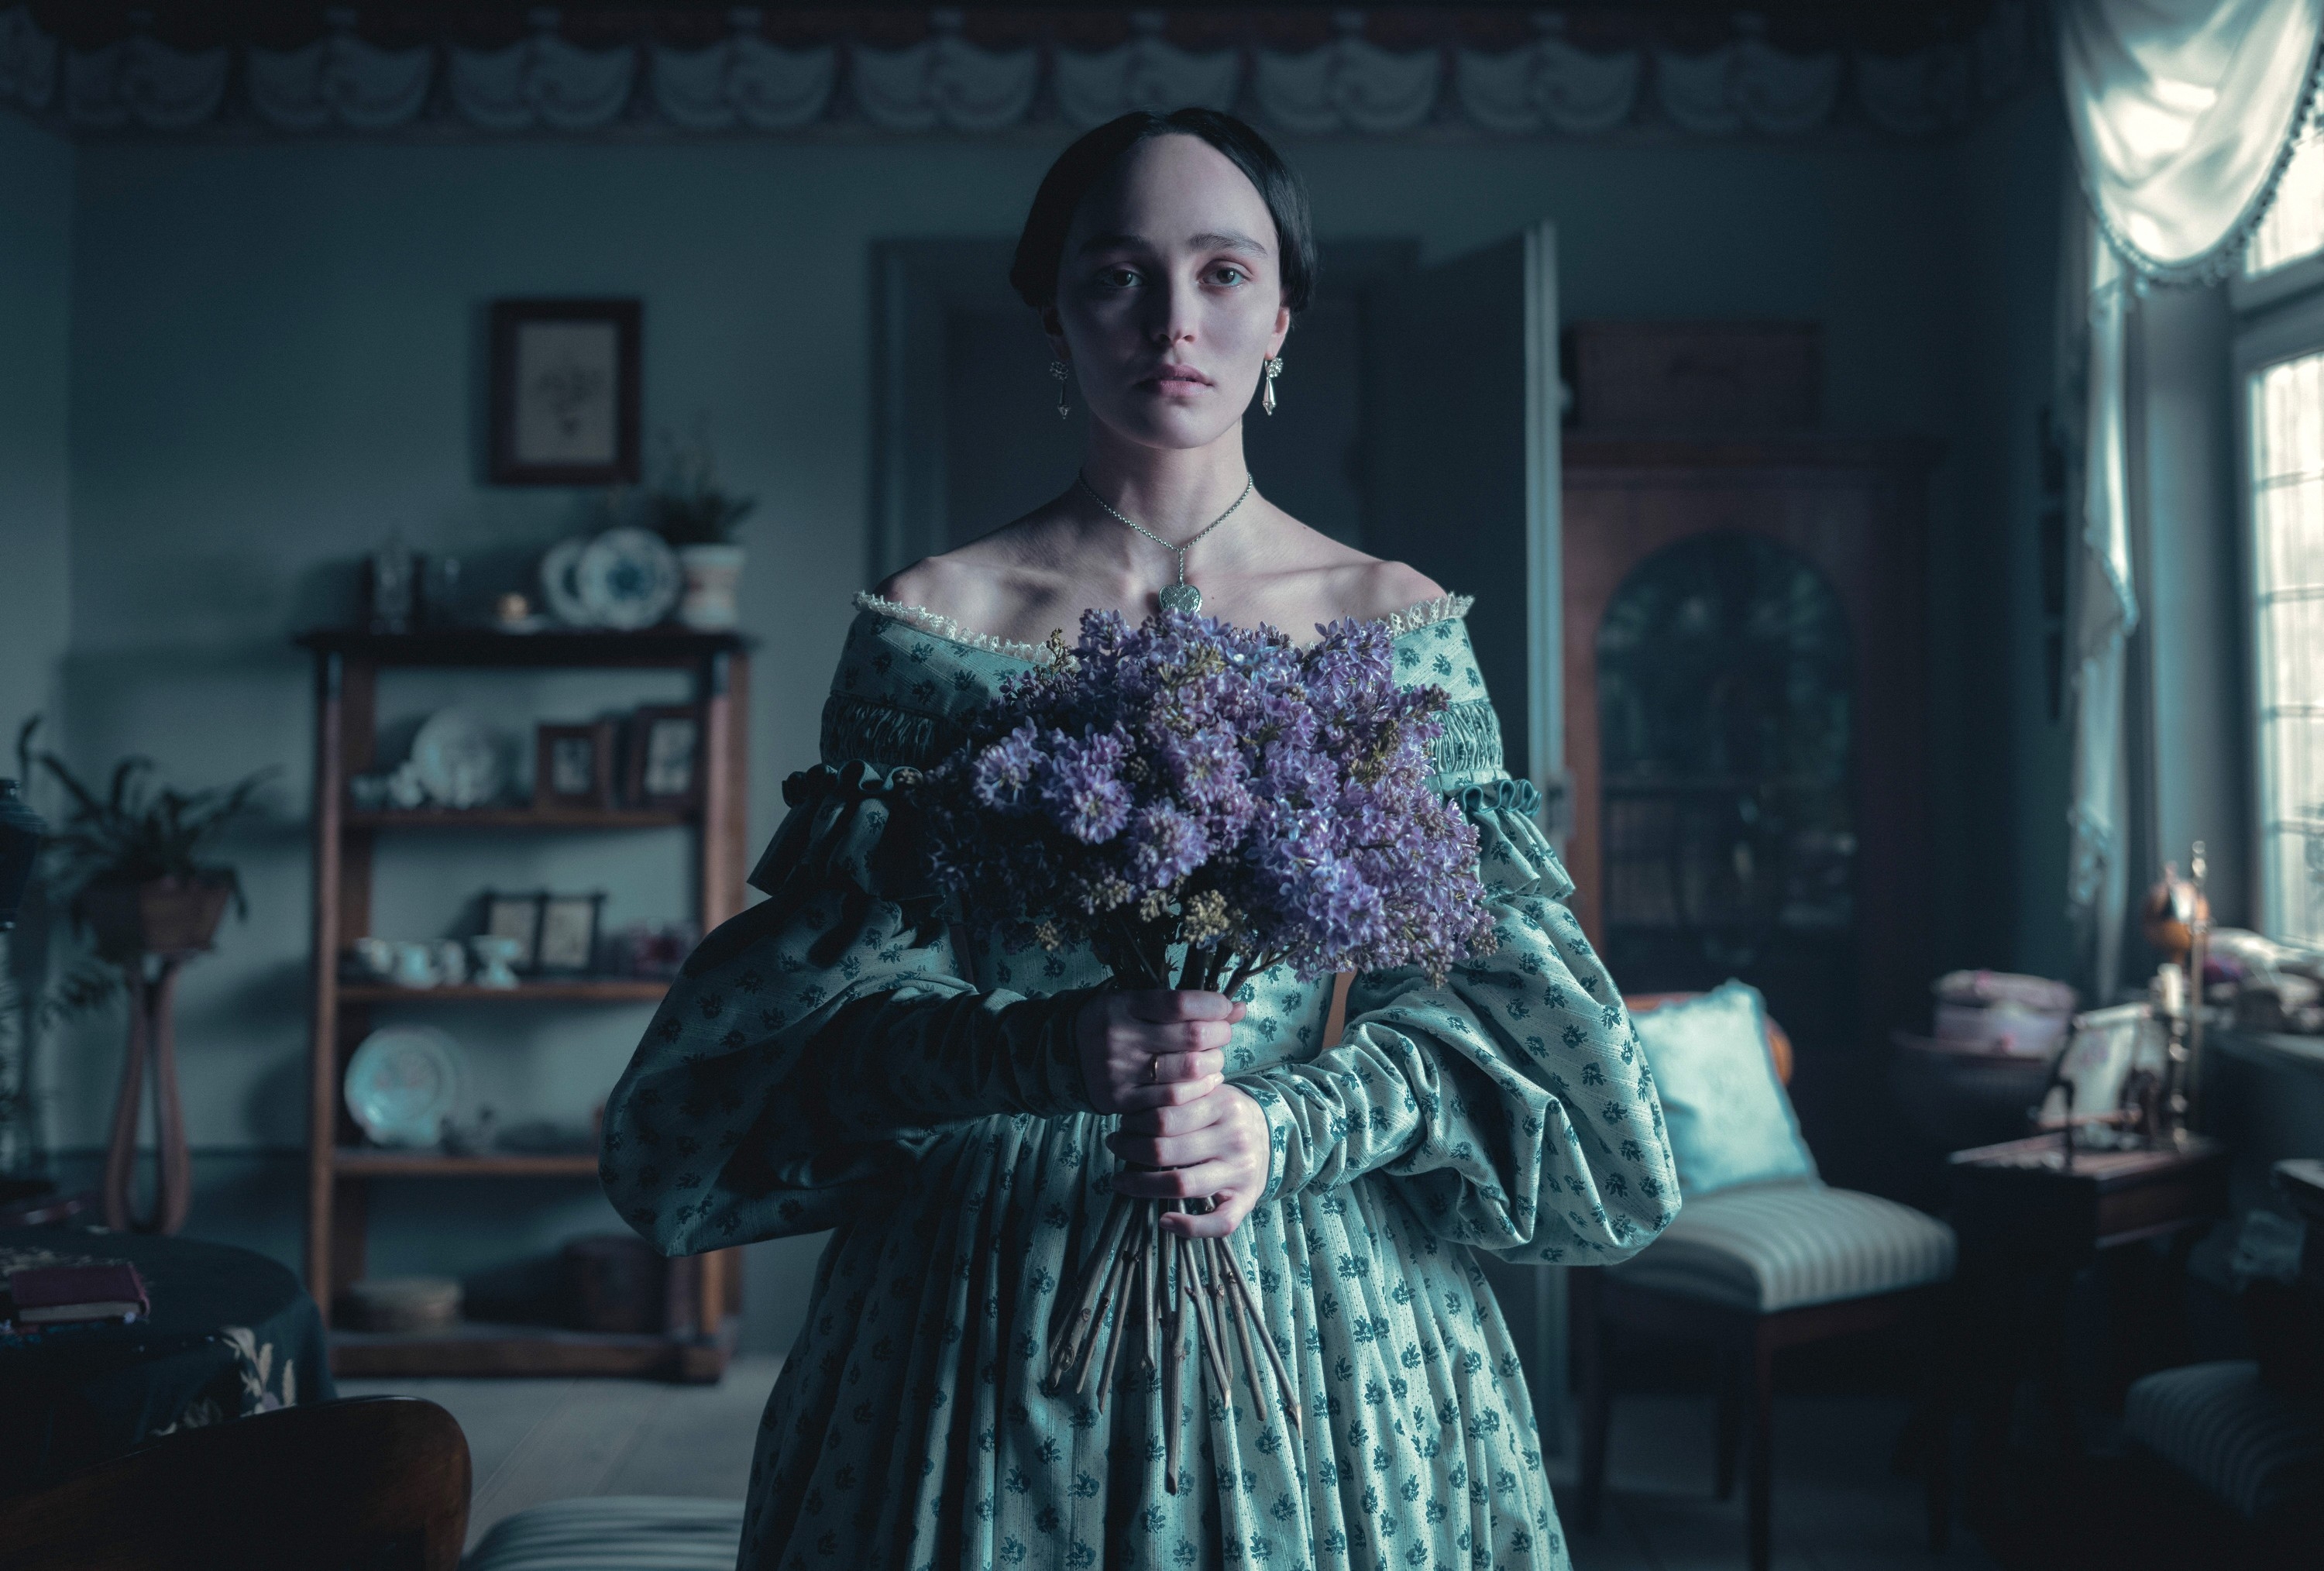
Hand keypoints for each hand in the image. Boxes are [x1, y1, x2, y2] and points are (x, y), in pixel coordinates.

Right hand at [1076, 989, 1243, 1114]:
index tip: (1225, 1007)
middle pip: (1192, 1037)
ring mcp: (1120, 1072)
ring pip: (1188, 1070)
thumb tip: (1238, 1007)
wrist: (1063, 1054)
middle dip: (1220, 1034)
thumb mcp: (1138, 1001)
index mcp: (1123, 1005)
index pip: (1180, 1004)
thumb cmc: (1113, 1022)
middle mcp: (1120, 1038)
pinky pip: (1173, 1099)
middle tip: (1223, 1033)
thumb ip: (1184, 1004)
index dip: (1214, 1006)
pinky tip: (1206, 1080)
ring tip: (1214, 1057)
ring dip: (1214, 1063)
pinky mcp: (1121, 1101)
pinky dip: (1199, 1089)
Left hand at [1106, 1083, 1268, 1237]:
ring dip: (1142, 1186)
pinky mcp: (1247, 1200)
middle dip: (1129, 1150)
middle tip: (1115, 1146)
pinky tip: (1164, 1221)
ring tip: (1121, 1180)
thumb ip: (1178, 1096)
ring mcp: (1242, 1171)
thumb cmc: (1227, 1113)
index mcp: (1223, 1105)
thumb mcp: (1210, 1092)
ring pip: (1182, 1184)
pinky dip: (1189, 1227)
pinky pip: (1219, 1223)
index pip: (1164, 1117)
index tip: (1121, 1125)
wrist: (1271, 1131)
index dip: (1134, 1124)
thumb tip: (1130, 1112)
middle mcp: (1235, 1138)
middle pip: (1166, 1151)